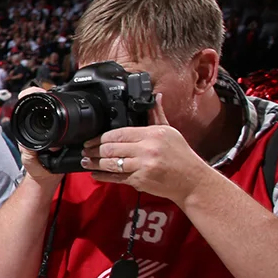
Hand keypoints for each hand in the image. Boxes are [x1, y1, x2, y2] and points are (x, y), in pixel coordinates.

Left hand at [83, 99, 211, 203]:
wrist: (191, 179)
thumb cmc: (180, 155)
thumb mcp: (170, 132)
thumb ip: (157, 115)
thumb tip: (155, 97)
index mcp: (152, 134)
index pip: (118, 133)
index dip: (100, 137)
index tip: (92, 139)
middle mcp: (147, 149)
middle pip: (111, 148)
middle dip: (93, 150)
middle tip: (85, 150)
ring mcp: (142, 166)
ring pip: (110, 163)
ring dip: (93, 163)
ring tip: (85, 161)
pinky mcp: (140, 181)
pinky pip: (115, 178)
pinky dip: (102, 176)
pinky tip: (95, 173)